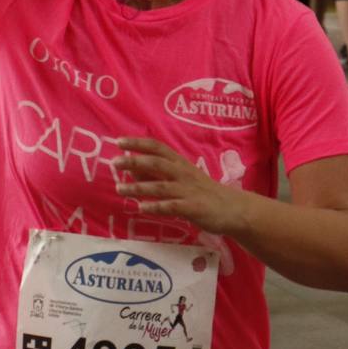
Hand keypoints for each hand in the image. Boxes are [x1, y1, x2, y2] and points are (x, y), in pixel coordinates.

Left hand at [113, 137, 244, 234]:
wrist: (233, 208)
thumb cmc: (202, 191)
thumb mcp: (181, 178)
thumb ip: (157, 174)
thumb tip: (132, 171)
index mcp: (180, 163)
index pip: (157, 147)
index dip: (138, 143)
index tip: (119, 141)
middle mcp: (183, 173)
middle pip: (157, 163)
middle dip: (135, 162)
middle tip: (114, 162)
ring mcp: (188, 190)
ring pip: (160, 186)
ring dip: (139, 187)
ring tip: (119, 189)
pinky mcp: (194, 208)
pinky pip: (172, 206)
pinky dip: (156, 207)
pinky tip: (141, 208)